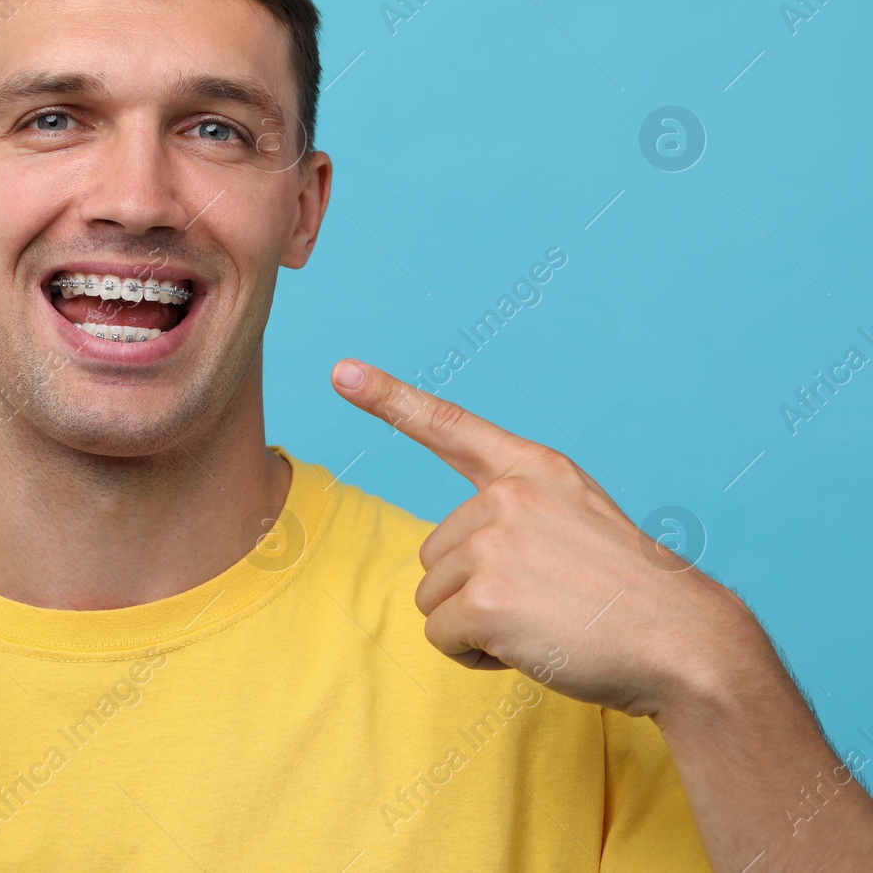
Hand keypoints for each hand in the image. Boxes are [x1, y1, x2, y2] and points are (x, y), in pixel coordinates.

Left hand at [330, 358, 759, 717]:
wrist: (686, 644)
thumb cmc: (630, 595)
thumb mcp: (578, 521)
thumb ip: (517, 516)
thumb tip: (455, 554)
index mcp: (533, 469)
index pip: (449, 425)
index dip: (390, 398)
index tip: (342, 372)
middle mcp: (507, 496)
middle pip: (435, 555)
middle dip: (475, 592)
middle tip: (544, 603)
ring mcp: (495, 544)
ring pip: (434, 599)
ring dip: (475, 627)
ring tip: (544, 625)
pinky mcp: (487, 599)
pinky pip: (441, 637)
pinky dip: (474, 657)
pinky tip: (531, 649)